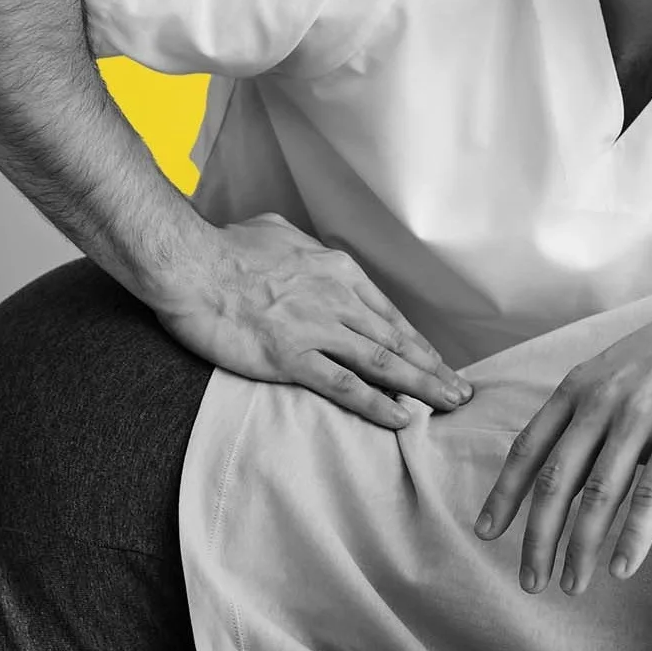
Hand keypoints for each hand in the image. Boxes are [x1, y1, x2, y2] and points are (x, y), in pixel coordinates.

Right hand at [152, 212, 470, 427]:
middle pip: (396, 341)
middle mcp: (337, 300)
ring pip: (383, 364)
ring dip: (421, 387)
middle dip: (433, 369)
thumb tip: (307, 252)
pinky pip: (344, 386)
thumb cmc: (226, 247)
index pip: (388, 314)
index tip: (436, 362)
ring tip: (448, 405)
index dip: (417, 343)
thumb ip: (303, 249)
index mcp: (337, 271)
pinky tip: (400, 418)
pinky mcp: (291, 358)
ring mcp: (317, 330)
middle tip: (461, 392)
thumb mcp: (278, 232)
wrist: (189, 265)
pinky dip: (376, 404)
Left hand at [474, 272, 651, 596]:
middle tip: (529, 583)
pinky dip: (633, 536)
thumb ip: (588, 414)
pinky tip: (622, 569)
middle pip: (555, 481)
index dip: (504, 495)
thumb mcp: (617, 370)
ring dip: (581, 548)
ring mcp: (642, 415)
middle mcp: (601, 401)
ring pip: (599, 495)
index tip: (486, 533)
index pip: (528, 449)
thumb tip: (566, 470)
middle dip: (537, 538)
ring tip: (572, 586)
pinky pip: (651, 493)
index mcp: (579, 386)